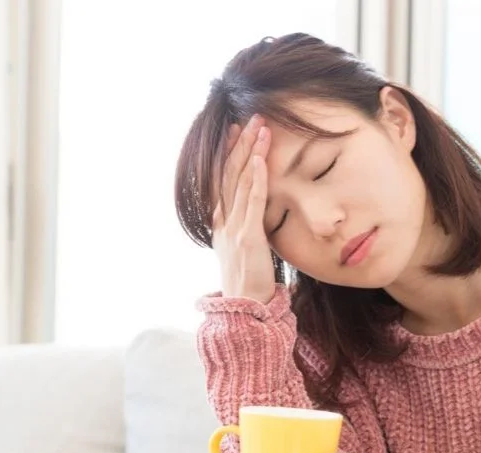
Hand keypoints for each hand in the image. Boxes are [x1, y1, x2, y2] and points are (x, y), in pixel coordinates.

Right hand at [212, 114, 276, 303]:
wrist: (244, 307)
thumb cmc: (249, 279)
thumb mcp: (242, 247)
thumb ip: (246, 225)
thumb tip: (255, 209)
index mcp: (220, 221)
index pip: (222, 178)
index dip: (227, 153)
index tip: (235, 130)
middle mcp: (223, 220)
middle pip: (229, 173)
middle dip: (239, 144)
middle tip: (250, 118)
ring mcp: (233, 228)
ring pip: (239, 182)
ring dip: (250, 152)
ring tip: (260, 128)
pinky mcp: (248, 237)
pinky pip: (251, 203)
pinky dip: (255, 179)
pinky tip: (259, 160)